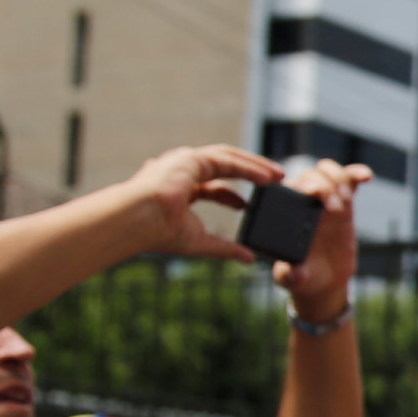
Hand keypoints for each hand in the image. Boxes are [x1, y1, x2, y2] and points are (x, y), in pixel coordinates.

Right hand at [112, 145, 281, 263]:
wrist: (139, 222)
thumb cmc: (160, 233)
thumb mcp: (200, 242)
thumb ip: (225, 248)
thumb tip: (249, 258)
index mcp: (180, 189)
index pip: (211, 187)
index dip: (232, 196)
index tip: (248, 206)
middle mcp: (182, 170)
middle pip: (224, 166)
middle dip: (251, 172)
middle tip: (275, 180)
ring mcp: (185, 161)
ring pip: (229, 158)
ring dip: (256, 165)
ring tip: (278, 175)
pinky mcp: (192, 158)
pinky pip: (228, 161)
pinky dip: (250, 168)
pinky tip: (268, 177)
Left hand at [274, 158, 373, 322]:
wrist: (324, 280)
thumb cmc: (301, 277)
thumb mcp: (292, 279)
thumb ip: (291, 274)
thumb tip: (295, 271)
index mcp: (286, 214)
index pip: (288, 188)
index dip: (300, 185)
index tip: (311, 195)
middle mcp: (303, 202)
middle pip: (310, 175)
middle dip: (324, 186)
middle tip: (334, 208)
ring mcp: (325, 200)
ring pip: (328, 172)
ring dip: (339, 179)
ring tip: (346, 201)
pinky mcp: (345, 203)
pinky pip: (350, 180)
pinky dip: (358, 173)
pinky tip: (366, 177)